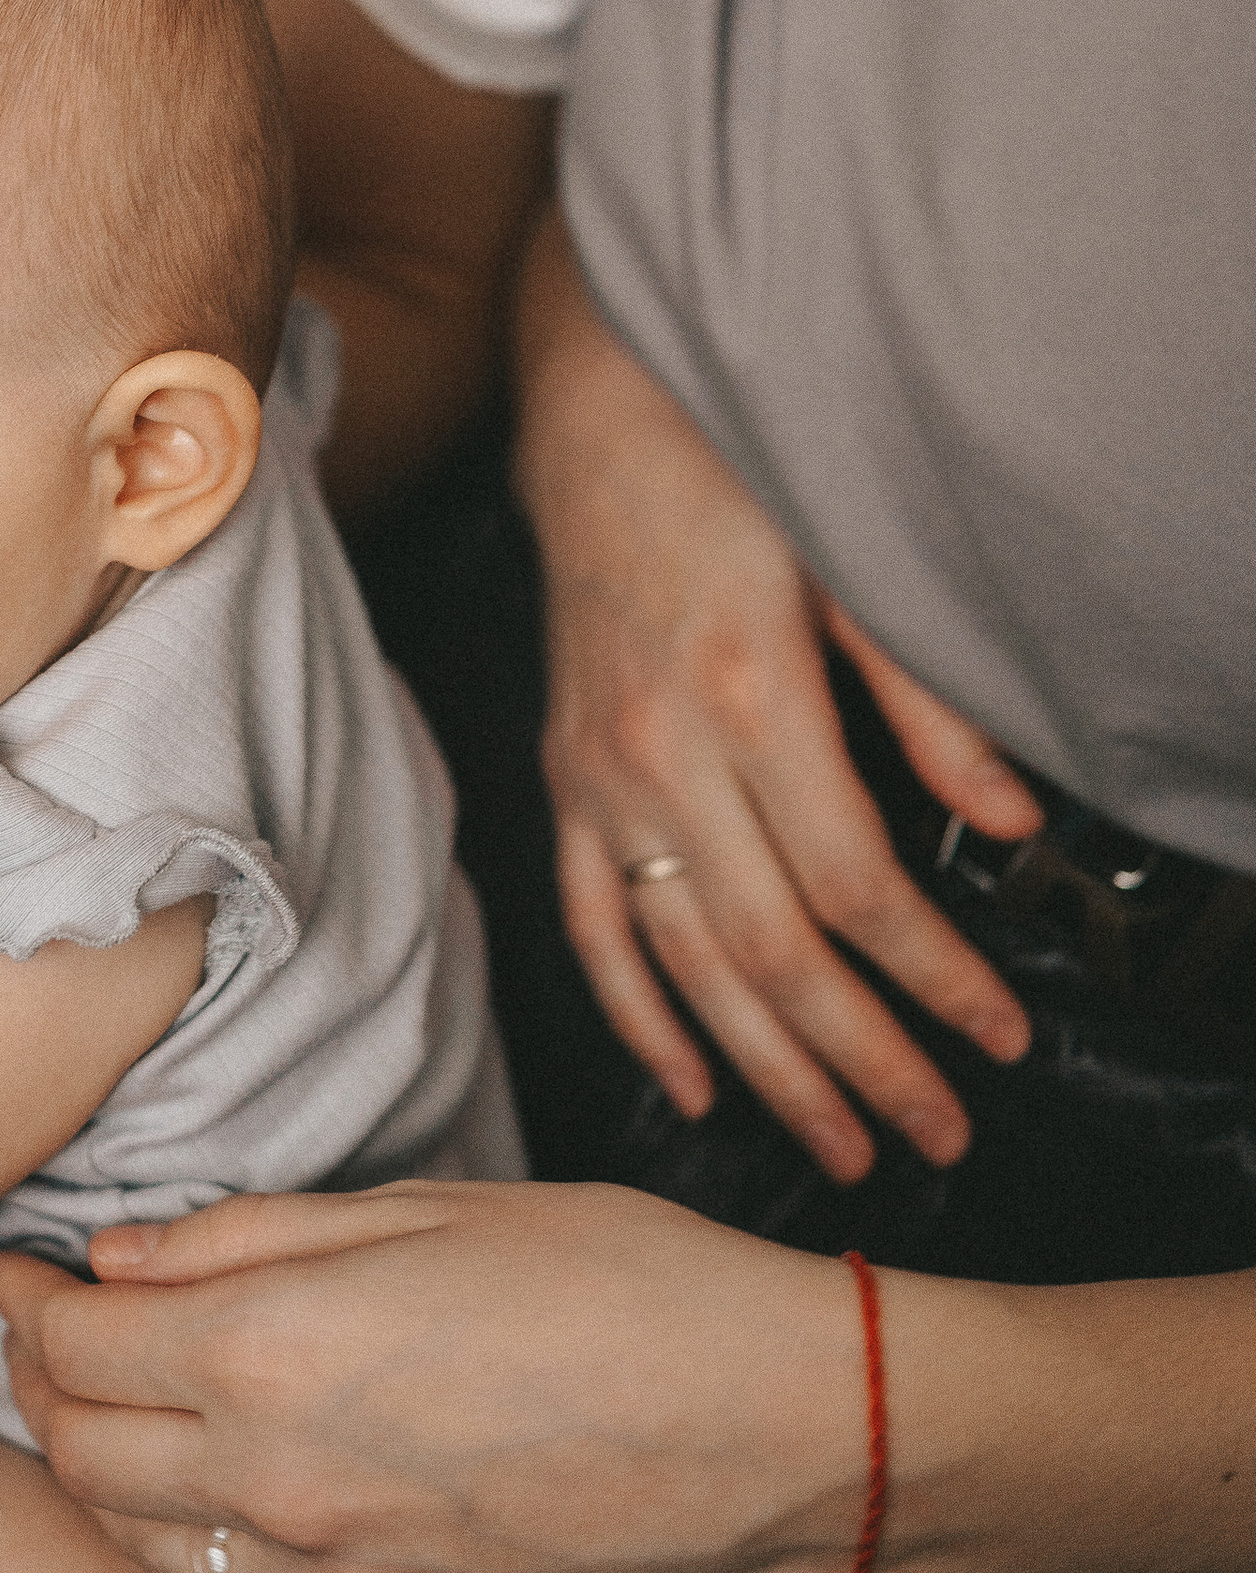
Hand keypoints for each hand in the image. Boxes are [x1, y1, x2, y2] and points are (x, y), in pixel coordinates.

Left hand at [0, 1180, 872, 1572]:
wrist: (771, 1428)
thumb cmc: (618, 1280)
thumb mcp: (425, 1205)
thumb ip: (248, 1236)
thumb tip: (118, 1259)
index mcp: (272, 1348)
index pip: (71, 1346)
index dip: (24, 1303)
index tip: (21, 1268)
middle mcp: (278, 1480)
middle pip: (76, 1454)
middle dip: (36, 1386)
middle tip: (42, 1330)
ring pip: (140, 1547)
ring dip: (99, 1476)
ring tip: (110, 1408)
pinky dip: (195, 1554)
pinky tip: (215, 1499)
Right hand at [518, 211, 1038, 1180]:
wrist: (595, 426)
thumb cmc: (732, 483)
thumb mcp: (853, 567)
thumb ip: (929, 704)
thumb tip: (1011, 826)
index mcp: (749, 696)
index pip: (854, 885)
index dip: (934, 977)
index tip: (1000, 1037)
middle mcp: (663, 755)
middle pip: (771, 952)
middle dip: (863, 1061)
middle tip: (938, 1135)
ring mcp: (599, 780)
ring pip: (684, 963)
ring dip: (767, 1070)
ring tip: (843, 1146)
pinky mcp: (563, 785)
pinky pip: (592, 928)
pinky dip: (638, 1017)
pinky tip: (690, 1084)